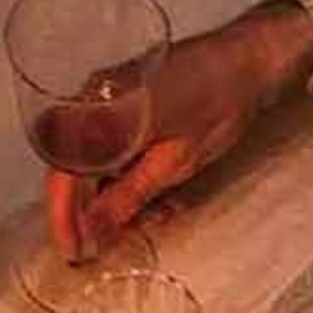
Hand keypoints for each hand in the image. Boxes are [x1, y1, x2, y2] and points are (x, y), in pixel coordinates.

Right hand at [46, 0, 312, 263]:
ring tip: (161, 212)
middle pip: (74, 171)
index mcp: (99, 110)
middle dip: (97, 211)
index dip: (64, 218)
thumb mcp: (174, 162)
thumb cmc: (217, 104)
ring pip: (97, 165)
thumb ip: (127, 197)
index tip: (73, 252)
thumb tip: (91, 233)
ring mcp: (108, 100)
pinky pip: (114, 149)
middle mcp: (93, 100)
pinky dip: (133, 176)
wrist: (248, 60)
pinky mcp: (126, 104)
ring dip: (122, 197)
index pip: (64, 174)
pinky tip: (165, 194)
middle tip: (121, 240)